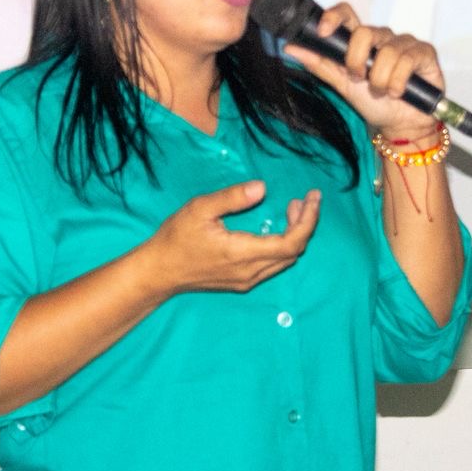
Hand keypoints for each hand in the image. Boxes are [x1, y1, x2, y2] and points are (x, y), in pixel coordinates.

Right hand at [144, 181, 319, 294]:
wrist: (158, 272)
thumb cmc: (176, 238)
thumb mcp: (200, 209)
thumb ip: (232, 198)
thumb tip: (262, 188)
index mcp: (242, 253)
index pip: (291, 243)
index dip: (308, 220)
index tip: (313, 198)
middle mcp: (250, 272)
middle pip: (294, 252)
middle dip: (305, 224)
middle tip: (302, 199)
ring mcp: (246, 280)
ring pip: (285, 261)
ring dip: (294, 235)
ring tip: (292, 209)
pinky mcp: (241, 283)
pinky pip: (273, 265)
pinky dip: (282, 246)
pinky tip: (274, 228)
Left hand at [284, 3, 445, 139]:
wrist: (400, 125)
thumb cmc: (373, 102)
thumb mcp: (342, 84)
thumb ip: (320, 64)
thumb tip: (290, 47)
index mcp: (360, 40)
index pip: (346, 13)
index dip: (333, 16)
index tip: (323, 32)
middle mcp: (382, 36)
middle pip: (365, 32)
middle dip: (357, 61)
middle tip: (360, 79)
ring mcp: (404, 42)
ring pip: (387, 51)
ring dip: (381, 80)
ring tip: (384, 92)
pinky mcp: (424, 52)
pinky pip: (407, 59)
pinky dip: (399, 81)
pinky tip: (400, 92)